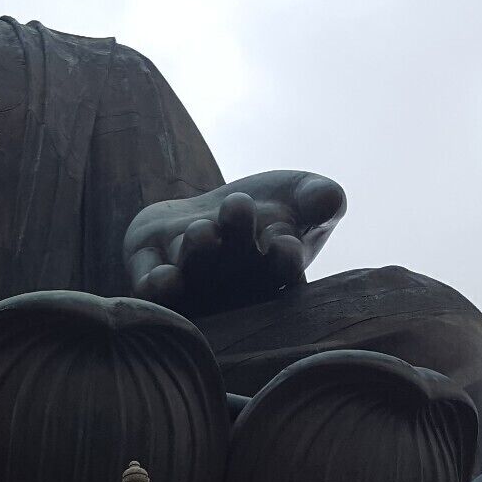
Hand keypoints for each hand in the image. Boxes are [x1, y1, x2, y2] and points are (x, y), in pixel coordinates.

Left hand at [125, 171, 344, 314]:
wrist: (211, 212)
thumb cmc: (269, 208)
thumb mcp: (299, 195)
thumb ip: (319, 198)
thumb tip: (331, 198)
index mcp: (275, 272)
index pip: (283, 272)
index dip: (282, 260)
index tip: (284, 242)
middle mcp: (233, 286)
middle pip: (234, 267)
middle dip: (235, 239)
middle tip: (238, 206)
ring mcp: (192, 283)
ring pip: (193, 274)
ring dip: (197, 255)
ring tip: (202, 232)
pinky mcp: (150, 273)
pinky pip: (150, 287)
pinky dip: (156, 285)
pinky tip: (164, 277)